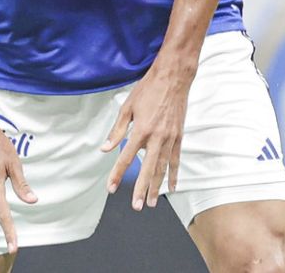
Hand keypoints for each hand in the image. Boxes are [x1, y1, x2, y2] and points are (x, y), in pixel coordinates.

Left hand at [100, 61, 192, 210]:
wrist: (173, 78)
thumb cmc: (148, 89)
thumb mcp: (127, 107)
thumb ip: (117, 130)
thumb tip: (105, 148)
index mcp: (141, 130)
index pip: (126, 158)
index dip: (117, 174)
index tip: (111, 188)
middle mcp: (157, 137)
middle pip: (147, 169)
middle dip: (141, 189)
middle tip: (136, 206)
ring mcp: (170, 138)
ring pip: (162, 168)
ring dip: (157, 187)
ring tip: (152, 202)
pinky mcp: (179, 137)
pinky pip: (176, 160)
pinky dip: (173, 175)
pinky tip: (171, 187)